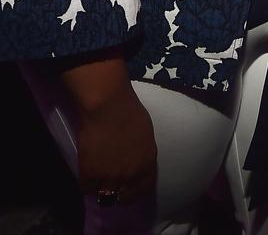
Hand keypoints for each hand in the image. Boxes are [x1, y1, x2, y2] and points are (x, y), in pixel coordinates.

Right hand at [76, 83, 156, 203]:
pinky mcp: (90, 175)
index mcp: (147, 162)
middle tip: (109, 187)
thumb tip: (135, 158)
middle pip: (124, 196)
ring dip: (101, 189)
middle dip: (118, 193)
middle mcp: (131, 175)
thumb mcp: (145, 133)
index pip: (145, 188)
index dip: (136, 191)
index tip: (128, 191)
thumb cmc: (129, 110)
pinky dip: (86, 183)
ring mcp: (110, 177)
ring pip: (105, 195)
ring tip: (97, 180)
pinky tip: (86, 173)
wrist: (107, 105)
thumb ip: (141, 150)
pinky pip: (87, 188)